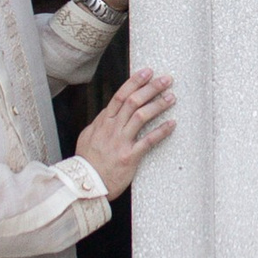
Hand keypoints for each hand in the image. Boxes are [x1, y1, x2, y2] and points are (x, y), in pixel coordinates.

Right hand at [76, 65, 174, 198]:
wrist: (84, 185)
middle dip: (151, 88)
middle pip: (133, 102)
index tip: (147, 72)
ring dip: (158, 105)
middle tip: (166, 79)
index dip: (135, 82)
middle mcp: (112, 129)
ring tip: (171, 97)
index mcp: (102, 122)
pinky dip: (161, 131)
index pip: (120, 96)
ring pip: (141, 116)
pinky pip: (148, 141)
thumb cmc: (87, 163)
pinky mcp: (129, 157)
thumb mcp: (87, 138)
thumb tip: (108, 113)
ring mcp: (121, 142)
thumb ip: (99, 124)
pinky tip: (172, 124)